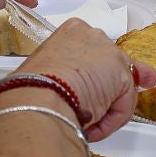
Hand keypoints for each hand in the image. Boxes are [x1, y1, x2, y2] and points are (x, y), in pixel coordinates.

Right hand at [21, 18, 155, 140]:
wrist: (37, 96)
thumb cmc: (31, 88)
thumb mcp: (46, 74)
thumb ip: (65, 75)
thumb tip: (74, 90)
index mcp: (73, 31)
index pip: (93, 53)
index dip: (93, 76)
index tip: (84, 91)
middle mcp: (94, 36)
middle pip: (111, 69)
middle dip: (107, 92)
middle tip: (89, 111)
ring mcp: (111, 53)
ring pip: (118, 90)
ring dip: (104, 112)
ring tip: (84, 122)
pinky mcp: (123, 75)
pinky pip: (123, 105)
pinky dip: (110, 121)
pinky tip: (93, 125)